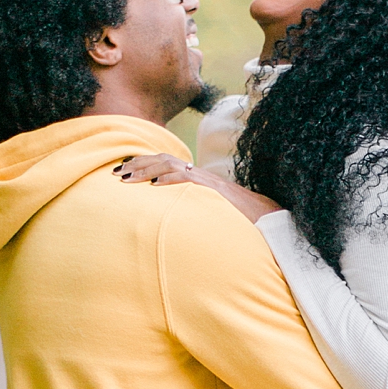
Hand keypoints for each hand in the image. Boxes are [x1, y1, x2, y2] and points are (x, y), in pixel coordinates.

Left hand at [113, 153, 280, 222]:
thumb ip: (192, 215)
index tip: (123, 172)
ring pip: (172, 166)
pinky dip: (170, 180)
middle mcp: (201, 177)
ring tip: (126, 178)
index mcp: (198, 182)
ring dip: (147, 171)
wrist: (270, 222)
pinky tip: (154, 185)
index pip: (167, 165)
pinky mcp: (215, 191)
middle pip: (165, 161)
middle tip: (117, 173)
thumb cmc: (240, 224)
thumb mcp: (209, 217)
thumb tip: (171, 227)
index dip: (144, 166)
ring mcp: (208, 183)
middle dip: (139, 164)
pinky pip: (189, 180)